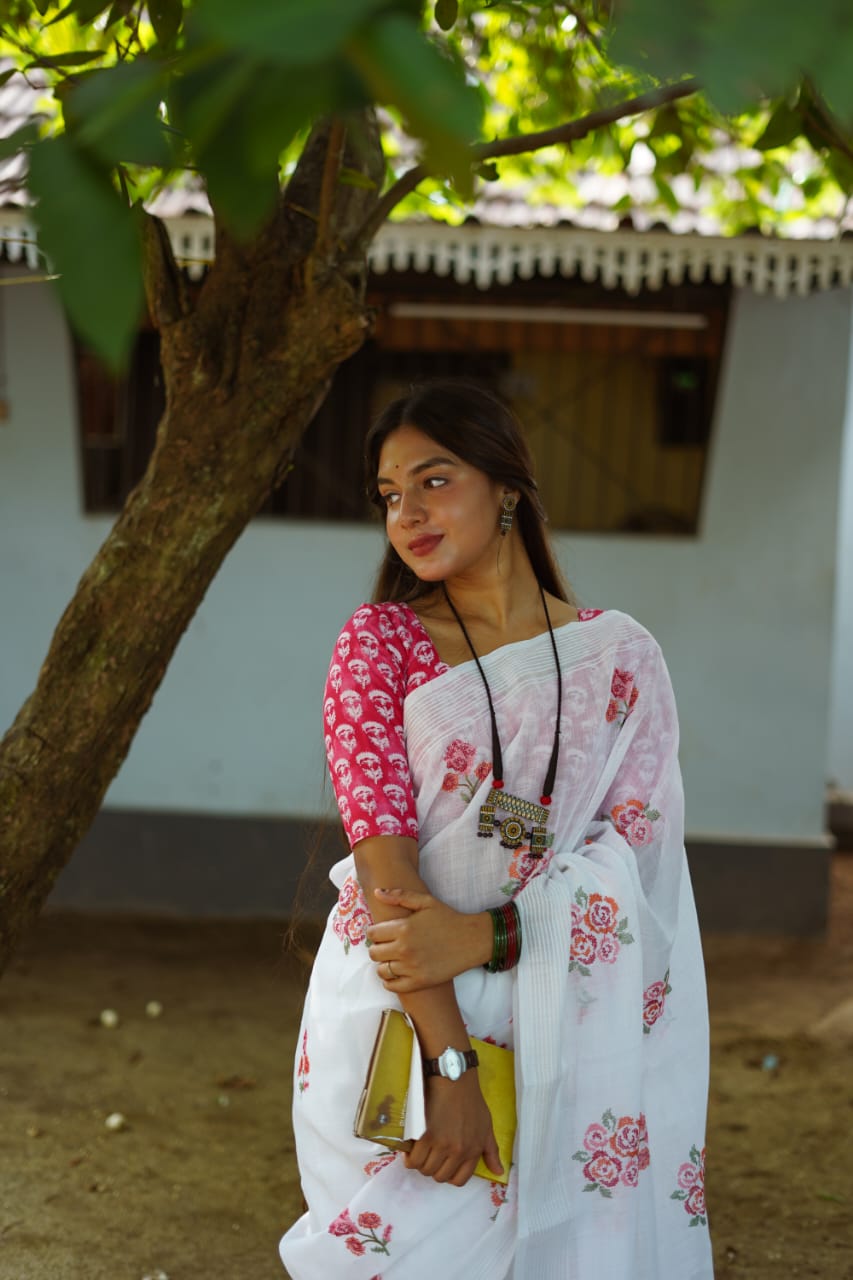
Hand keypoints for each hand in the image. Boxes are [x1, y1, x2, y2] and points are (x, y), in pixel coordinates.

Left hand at [366, 888, 491, 991]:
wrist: (471, 940)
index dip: (375, 932)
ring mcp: (411, 967)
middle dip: (378, 948)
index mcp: (403, 928)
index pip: (372, 934)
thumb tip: (377, 892)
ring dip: (384, 964)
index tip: (382, 933)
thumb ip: (399, 895)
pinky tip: (397, 973)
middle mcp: (404, 949)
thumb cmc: (448, 918)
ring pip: (381, 970)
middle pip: (374, 953)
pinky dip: (390, 981)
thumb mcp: (425, 901)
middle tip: (388, 946)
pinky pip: (392, 986)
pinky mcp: (420, 981)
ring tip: (393, 959)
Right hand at [406, 1071, 502, 1186]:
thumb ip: (491, 1150)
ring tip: (419, 1150)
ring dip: (420, 1163)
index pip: (459, 1180)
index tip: (442, 1165)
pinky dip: (409, 1157)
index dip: (448, 1175)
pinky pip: (414, 1160)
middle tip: (428, 1154)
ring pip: (425, 1169)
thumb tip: (499, 1172)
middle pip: (439, 1176)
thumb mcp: (486, 1125)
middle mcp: (459, 1151)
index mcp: (474, 1150)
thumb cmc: (470, 1099)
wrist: (453, 1078)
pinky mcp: (426, 1136)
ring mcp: (442, 1145)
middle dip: (433, 1168)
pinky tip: (409, 1148)